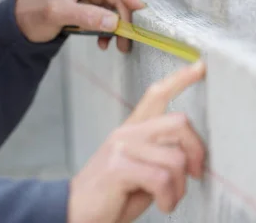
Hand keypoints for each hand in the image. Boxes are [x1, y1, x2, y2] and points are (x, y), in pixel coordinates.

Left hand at [15, 0, 145, 50]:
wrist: (18, 23)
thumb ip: (86, 16)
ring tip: (119, 46)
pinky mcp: (85, 7)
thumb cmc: (33, 11)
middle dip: (125, 16)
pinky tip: (103, 42)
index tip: (136, 13)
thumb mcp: (58, 13)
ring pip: (114, 6)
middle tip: (127, 39)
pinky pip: (105, 16)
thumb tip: (114, 23)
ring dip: (118, 26)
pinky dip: (107, 29)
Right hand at [67, 61, 206, 222]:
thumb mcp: (139, 169)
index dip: (179, 80)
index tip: (199, 67)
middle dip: (197, 152)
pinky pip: (161, 179)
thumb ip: (160, 154)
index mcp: (131, 131)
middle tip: (195, 174)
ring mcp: (120, 148)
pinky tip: (159, 203)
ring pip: (175, 158)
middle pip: (178, 122)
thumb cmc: (110, 193)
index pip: (155, 96)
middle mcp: (125, 133)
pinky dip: (168, 198)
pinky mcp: (117, 167)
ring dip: (179, 187)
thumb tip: (189, 154)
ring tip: (167, 197)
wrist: (77, 211)